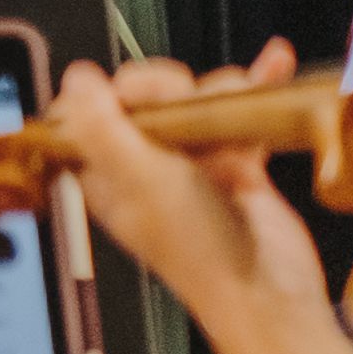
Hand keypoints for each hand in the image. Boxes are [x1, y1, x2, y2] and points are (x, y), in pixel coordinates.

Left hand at [54, 57, 330, 343]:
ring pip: (196, 100)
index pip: (86, 109)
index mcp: (104, 170)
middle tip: (186, 103)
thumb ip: (101, 126)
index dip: (106, 91)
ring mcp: (190, 163)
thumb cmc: (197, 245)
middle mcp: (142, 163)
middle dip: (170, 87)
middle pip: (144, 94)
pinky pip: (240, 116)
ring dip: (222, 93)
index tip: (129, 96)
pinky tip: (275, 61)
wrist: (269, 291)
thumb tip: (77, 76)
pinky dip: (257, 90)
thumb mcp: (139, 178)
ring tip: (242, 102)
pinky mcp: (236, 165)